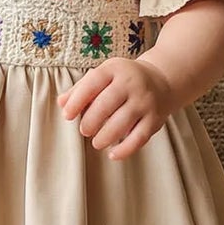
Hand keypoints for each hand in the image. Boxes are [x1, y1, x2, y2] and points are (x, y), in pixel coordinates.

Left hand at [58, 56, 175, 160]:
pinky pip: (139, 138)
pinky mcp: (155, 119)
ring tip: (97, 142)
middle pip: (106, 104)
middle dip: (90, 121)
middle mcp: (132, 83)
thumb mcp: (103, 76)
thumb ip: (81, 89)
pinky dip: (125, 149)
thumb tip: (61, 103)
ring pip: (122, 122)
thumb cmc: (123, 81)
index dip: (77, 100)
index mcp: (115, 69)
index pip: (93, 82)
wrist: (162, 81)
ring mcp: (145, 101)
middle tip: (84, 130)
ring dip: (105, 137)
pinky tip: (113, 154)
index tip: (67, 115)